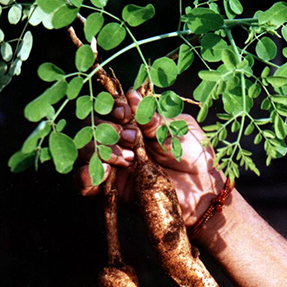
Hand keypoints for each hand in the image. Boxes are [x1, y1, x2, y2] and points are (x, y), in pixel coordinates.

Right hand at [76, 90, 224, 226]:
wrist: (202, 192)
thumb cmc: (195, 157)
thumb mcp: (177, 131)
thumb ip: (152, 118)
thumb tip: (131, 94)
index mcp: (138, 121)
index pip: (111, 107)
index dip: (112, 106)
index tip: (124, 112)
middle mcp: (122, 140)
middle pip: (93, 126)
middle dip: (107, 128)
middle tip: (131, 137)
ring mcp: (115, 164)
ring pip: (86, 150)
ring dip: (100, 149)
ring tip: (127, 158)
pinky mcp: (112, 188)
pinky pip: (84, 182)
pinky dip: (85, 176)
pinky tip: (103, 172)